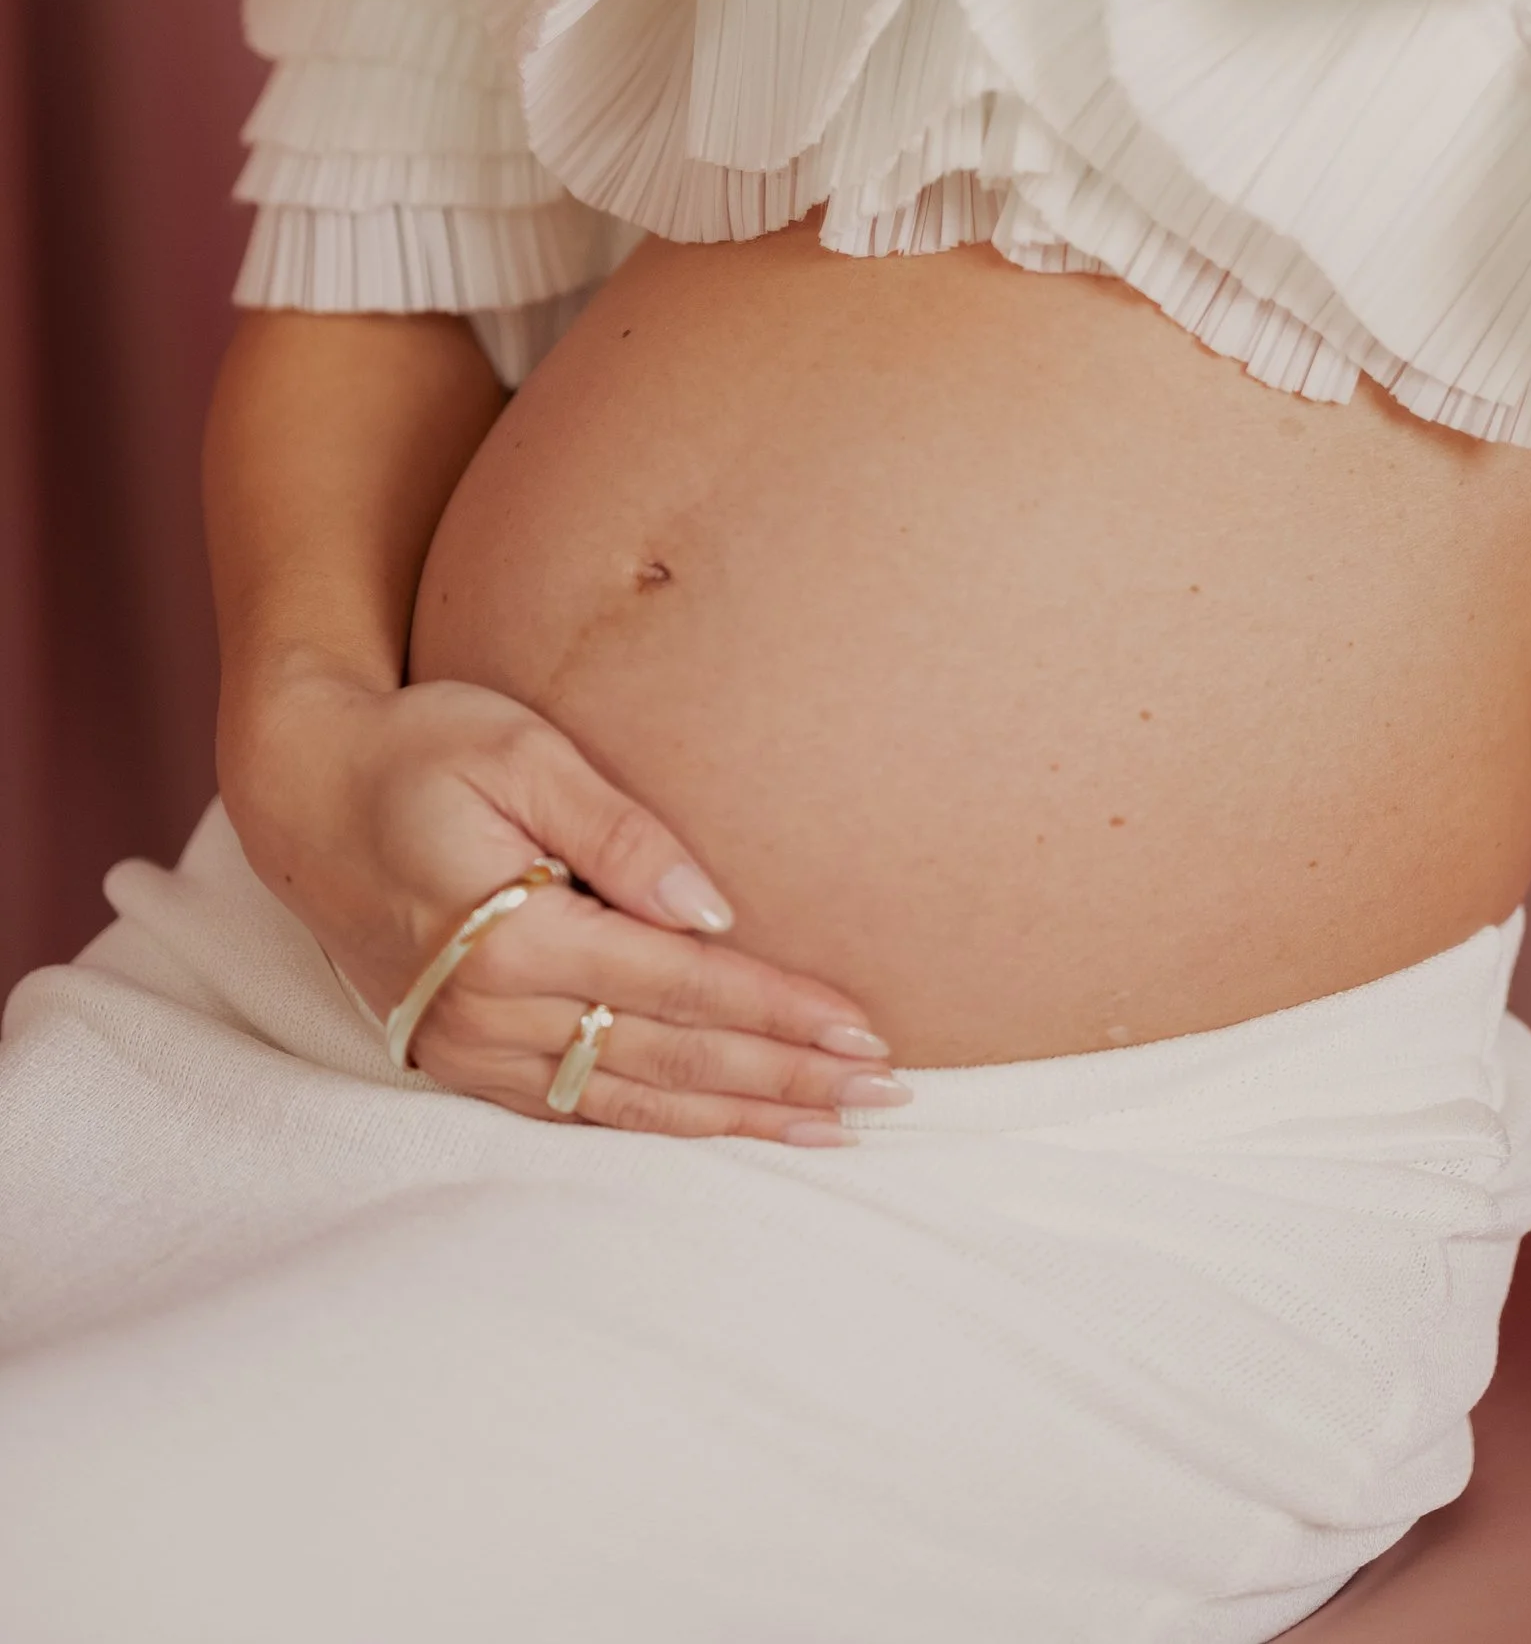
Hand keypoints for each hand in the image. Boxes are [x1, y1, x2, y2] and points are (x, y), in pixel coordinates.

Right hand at [222, 665, 903, 1140]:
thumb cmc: (420, 747)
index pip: (679, 986)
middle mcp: (489, 1014)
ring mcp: (470, 1049)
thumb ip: (621, 830)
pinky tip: (726, 1128)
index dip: (777, 1013)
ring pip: (628, 1101)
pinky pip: (577, 1107)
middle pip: (668, 1060)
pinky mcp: (461, 1058)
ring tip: (831, 1126)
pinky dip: (661, 1124)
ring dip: (735, 1116)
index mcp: (509, 937)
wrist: (302, 791)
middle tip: (883, 1096)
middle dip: (782, 1080)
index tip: (862, 1033)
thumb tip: (715, 908)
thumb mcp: (521, 750)